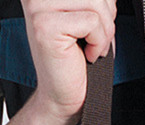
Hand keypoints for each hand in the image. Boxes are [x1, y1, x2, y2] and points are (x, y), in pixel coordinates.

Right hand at [21, 0, 116, 121]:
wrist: (63, 94)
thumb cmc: (78, 57)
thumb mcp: (87, 14)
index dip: (104, 2)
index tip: (94, 22)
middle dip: (106, 15)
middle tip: (95, 37)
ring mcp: (37, 6)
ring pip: (95, 3)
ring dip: (103, 32)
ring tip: (90, 46)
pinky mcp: (45, 25)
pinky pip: (92, 22)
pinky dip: (98, 42)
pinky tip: (85, 54)